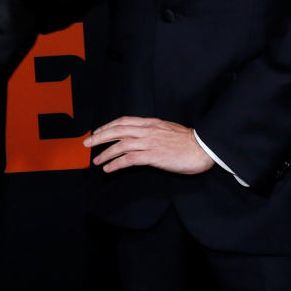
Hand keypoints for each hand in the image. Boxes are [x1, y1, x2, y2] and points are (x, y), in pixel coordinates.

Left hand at [83, 116, 214, 174]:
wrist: (203, 148)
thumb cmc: (188, 141)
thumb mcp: (168, 130)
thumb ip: (153, 131)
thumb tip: (142, 137)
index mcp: (151, 123)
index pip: (124, 121)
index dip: (108, 125)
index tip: (98, 131)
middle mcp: (147, 130)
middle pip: (117, 130)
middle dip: (100, 136)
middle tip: (87, 143)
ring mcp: (149, 143)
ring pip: (120, 145)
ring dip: (105, 153)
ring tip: (96, 161)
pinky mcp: (153, 156)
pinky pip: (129, 159)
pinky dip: (116, 163)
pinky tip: (109, 169)